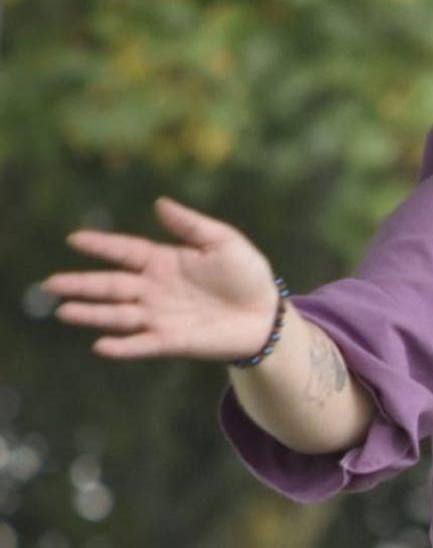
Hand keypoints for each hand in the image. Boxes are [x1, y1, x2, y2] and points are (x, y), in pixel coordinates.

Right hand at [44, 197, 280, 360]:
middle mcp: (155, 289)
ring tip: (64, 311)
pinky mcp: (172, 341)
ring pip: (118, 315)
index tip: (74, 239)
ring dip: (92, 314)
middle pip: (112, 285)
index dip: (102, 245)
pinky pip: (142, 344)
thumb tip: (159, 203)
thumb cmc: (247, 274)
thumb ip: (191, 225)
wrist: (266, 314)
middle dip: (81, 284)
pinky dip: (123, 346)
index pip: (126, 251)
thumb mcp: (224, 241)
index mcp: (165, 261)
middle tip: (50, 283)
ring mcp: (161, 316)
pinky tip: (101, 344)